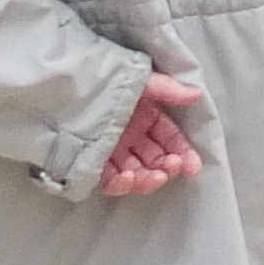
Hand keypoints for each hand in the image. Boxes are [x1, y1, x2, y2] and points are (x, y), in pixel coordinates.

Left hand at [98, 73, 203, 197]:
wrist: (67, 88)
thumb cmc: (106, 80)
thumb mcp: (140, 81)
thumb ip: (168, 90)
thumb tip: (197, 94)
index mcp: (145, 116)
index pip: (170, 139)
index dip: (183, 153)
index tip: (193, 167)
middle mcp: (131, 136)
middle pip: (155, 159)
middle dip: (167, 167)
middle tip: (171, 168)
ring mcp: (113, 151)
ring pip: (135, 172)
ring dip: (147, 179)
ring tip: (153, 178)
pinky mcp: (93, 163)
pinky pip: (109, 180)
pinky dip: (121, 184)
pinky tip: (128, 179)